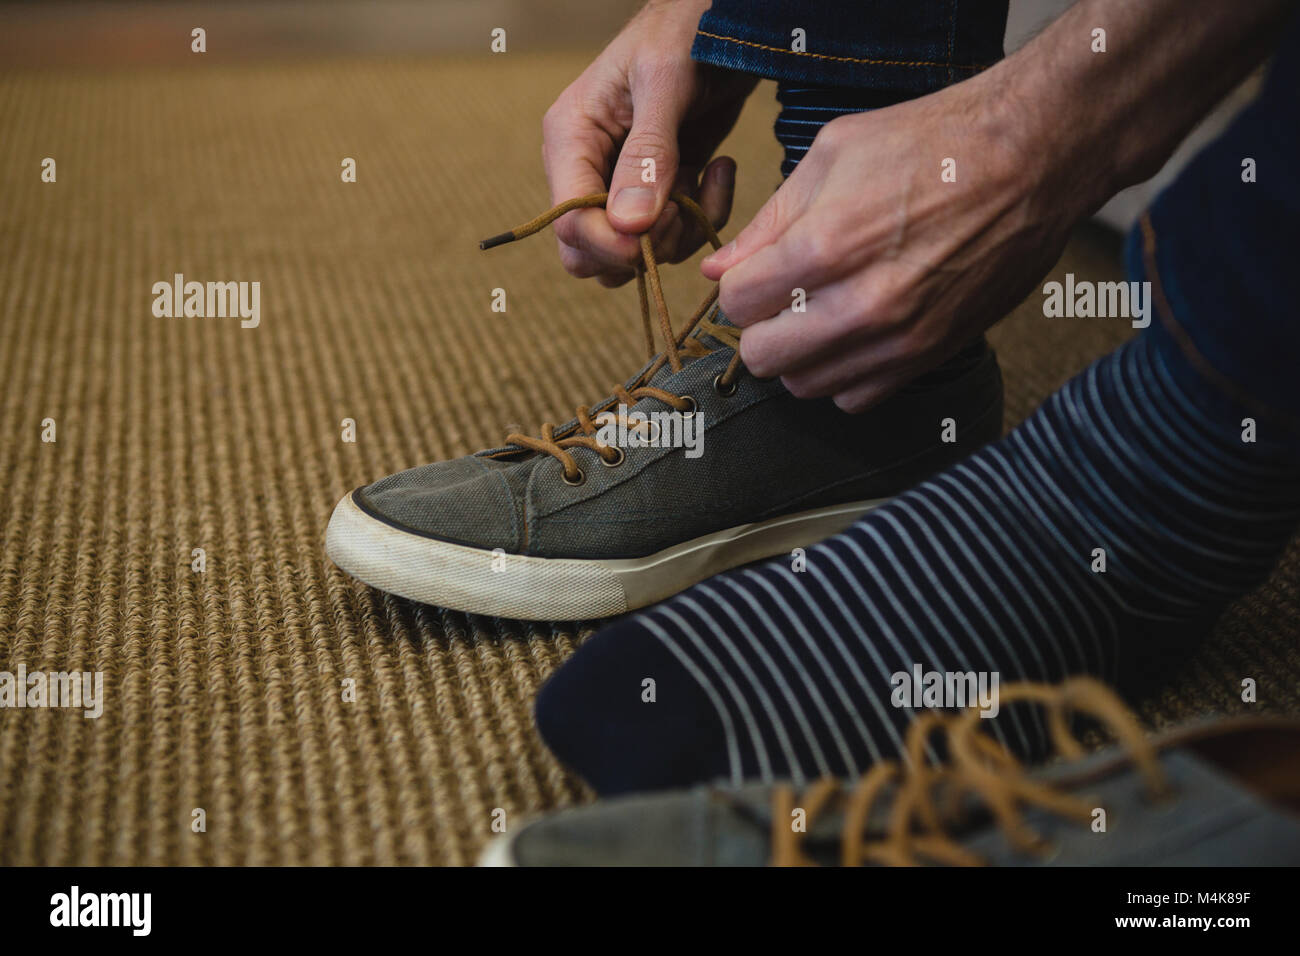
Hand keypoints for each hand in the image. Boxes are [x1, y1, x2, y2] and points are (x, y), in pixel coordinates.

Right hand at [542, 0, 755, 286]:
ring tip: (706, 183)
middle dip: (639, 249)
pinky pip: (673, 235)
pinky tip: (720, 169)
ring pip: (633, 253)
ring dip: (678, 237)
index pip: (568, 221)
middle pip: (589, 252)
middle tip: (680, 212)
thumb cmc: (686, 32)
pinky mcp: (663, 188)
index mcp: (571, 138)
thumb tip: (630, 226)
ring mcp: (624, 183)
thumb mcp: (665, 85)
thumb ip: (648, 155)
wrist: (726, 20)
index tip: (651, 240)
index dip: (608, 244)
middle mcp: (589, 167)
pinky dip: (703, 217)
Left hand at [702, 74, 1078, 411]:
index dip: (739, 286)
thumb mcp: (834, 154)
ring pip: (804, 386)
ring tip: (820, 313)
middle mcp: (860, 304)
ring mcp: (898, 339)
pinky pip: (855, 400)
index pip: (737, 304)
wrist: (1032, 157)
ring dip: (799, 355)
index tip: (759, 272)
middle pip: (762, 358)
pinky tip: (854, 336)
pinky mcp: (929, 357)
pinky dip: (843, 376)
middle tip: (783, 298)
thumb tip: (719, 268)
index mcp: (826, 245)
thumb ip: (769, 220)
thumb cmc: (933, 142)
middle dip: (761, 327)